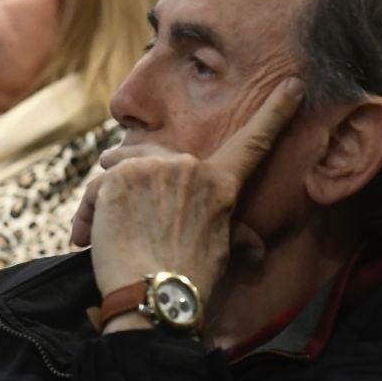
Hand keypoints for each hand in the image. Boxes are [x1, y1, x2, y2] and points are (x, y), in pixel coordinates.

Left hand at [84, 79, 302, 305]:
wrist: (156, 296)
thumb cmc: (189, 281)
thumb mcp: (220, 250)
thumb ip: (227, 229)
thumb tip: (257, 251)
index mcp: (220, 184)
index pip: (252, 142)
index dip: (275, 112)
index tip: (292, 84)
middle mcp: (189, 167)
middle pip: (155, 157)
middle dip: (135, 184)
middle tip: (126, 223)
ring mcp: (153, 168)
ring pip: (121, 172)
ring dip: (108, 203)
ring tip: (106, 239)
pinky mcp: (118, 176)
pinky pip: (97, 188)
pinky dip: (89, 215)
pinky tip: (89, 240)